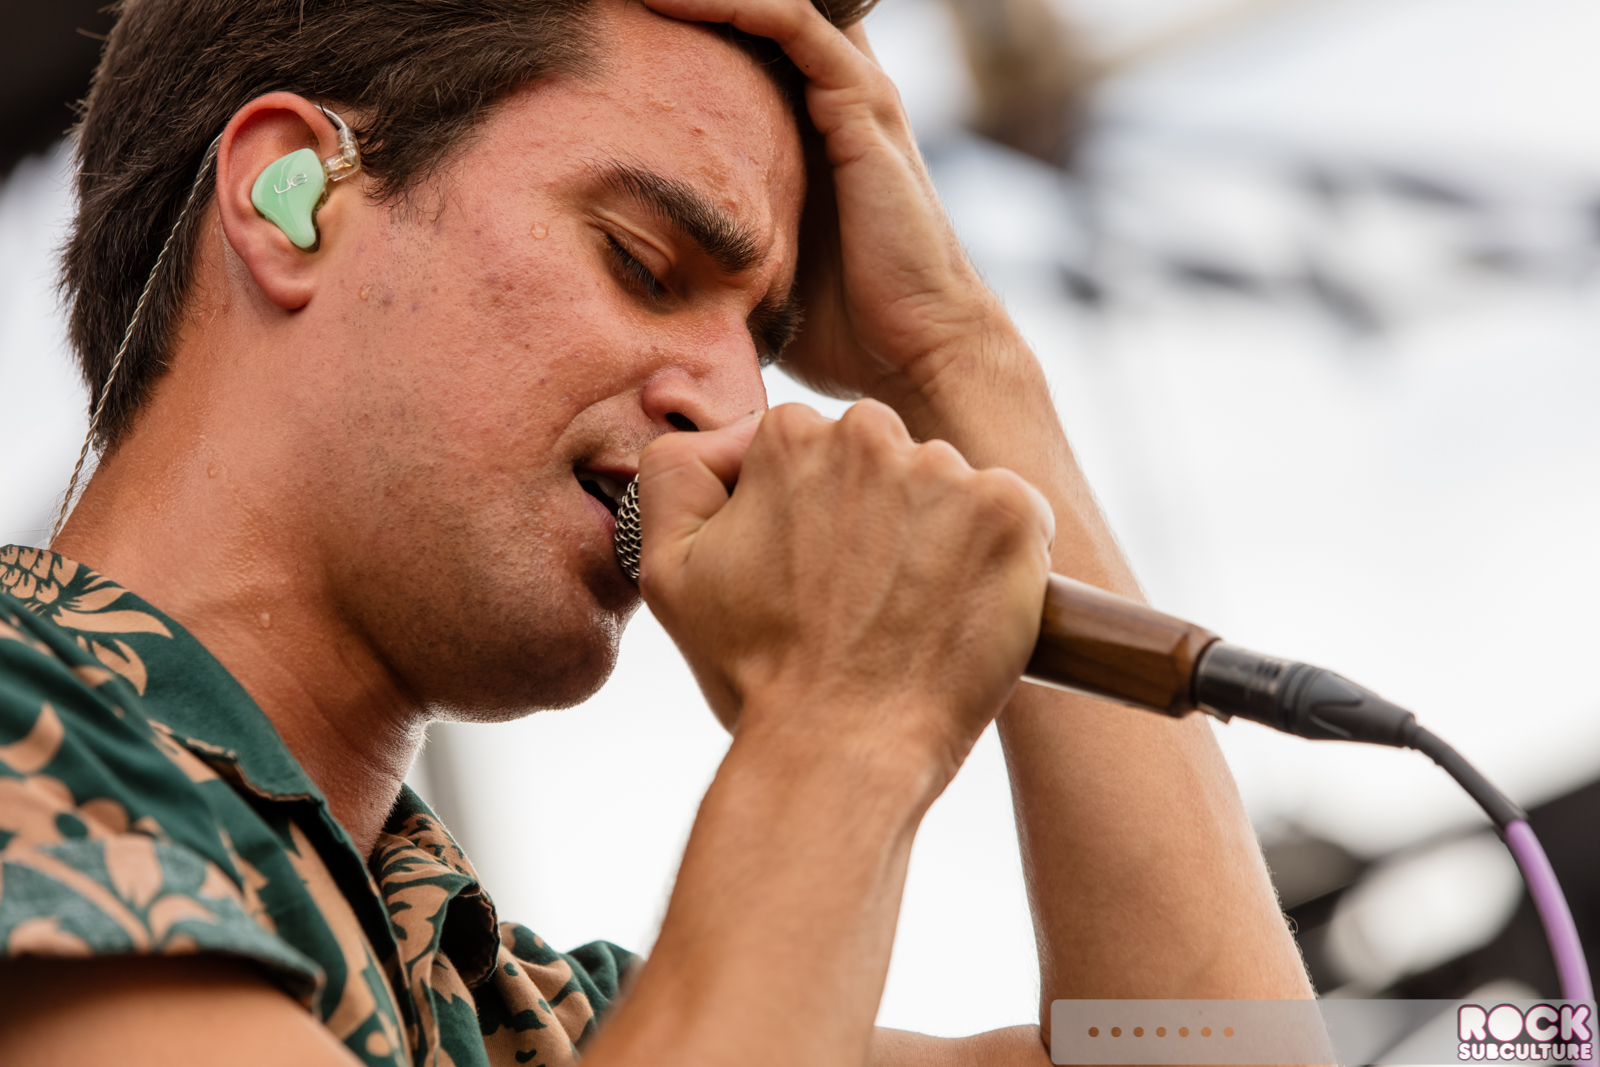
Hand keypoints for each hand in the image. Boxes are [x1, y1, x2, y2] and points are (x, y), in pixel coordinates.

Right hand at [636, 401, 1053, 772]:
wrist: (842, 748)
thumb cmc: (759, 672)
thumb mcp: (670, 570)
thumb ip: (675, 475)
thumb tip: (730, 438)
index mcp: (788, 436)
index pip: (814, 447)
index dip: (814, 513)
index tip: (815, 572)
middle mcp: (869, 435)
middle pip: (884, 456)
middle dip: (879, 511)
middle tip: (862, 594)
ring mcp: (947, 471)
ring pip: (948, 487)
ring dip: (939, 534)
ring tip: (912, 611)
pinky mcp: (1011, 512)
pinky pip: (1016, 512)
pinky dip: (1001, 556)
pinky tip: (964, 606)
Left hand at [641, 0, 1010, 404]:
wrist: (914, 352)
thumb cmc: (841, 328)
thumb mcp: (758, 266)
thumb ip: (716, 240)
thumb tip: (636, 267)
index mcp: (812, 125)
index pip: (753, 41)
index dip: (695, 21)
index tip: (615, 28)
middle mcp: (838, 95)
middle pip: (765, 10)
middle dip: (701, 1)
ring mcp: (855, 95)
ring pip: (777, 2)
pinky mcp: (862, 106)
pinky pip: (795, 24)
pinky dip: (736, 3)